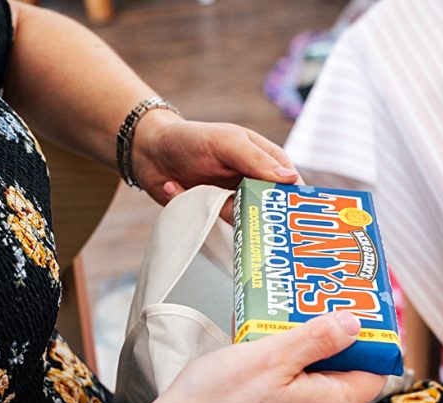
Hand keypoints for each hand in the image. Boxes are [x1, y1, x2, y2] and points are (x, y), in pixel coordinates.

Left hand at [131, 110, 300, 208]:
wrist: (149, 152)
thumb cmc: (191, 139)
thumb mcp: (226, 143)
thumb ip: (257, 161)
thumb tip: (291, 180)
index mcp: (266, 160)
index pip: (291, 186)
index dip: (293, 202)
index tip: (288, 218)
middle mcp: (255, 182)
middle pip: (271, 210)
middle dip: (257, 214)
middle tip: (234, 210)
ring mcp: (235, 200)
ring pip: (243, 221)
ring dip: (218, 209)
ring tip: (197, 190)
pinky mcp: (214, 214)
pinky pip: (215, 223)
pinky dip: (194, 208)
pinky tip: (174, 186)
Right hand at [147, 312, 386, 402]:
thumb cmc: (216, 402)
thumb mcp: (271, 356)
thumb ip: (319, 338)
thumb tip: (356, 324)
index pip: (373, 371)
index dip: (368, 341)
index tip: (353, 312)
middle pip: (344, 377)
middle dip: (329, 344)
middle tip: (307, 313)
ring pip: (318, 388)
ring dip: (304, 359)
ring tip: (279, 332)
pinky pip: (297, 402)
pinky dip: (287, 379)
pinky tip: (262, 360)